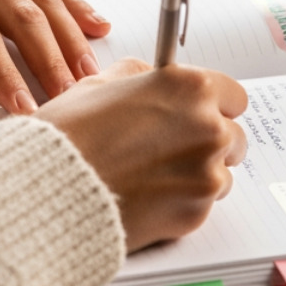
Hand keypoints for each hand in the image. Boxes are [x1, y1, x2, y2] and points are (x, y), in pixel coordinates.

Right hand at [36, 58, 249, 251]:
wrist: (51, 190)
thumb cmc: (70, 135)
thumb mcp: (101, 83)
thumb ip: (140, 76)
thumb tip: (152, 76)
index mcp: (190, 87)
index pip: (233, 95)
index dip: (214, 105)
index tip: (202, 114)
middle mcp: (208, 126)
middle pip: (234, 135)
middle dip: (209, 141)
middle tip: (174, 148)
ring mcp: (207, 171)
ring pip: (223, 172)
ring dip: (199, 173)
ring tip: (156, 174)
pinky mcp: (197, 210)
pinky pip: (204, 203)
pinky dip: (184, 201)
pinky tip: (149, 194)